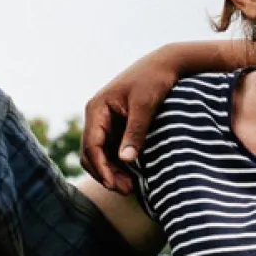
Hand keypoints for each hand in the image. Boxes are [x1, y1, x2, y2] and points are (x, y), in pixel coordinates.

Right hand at [81, 52, 185, 193]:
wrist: (165, 64)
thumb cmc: (154, 80)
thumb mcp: (146, 106)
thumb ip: (135, 132)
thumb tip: (125, 160)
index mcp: (97, 109)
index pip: (91, 145)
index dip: (101, 167)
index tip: (113, 184)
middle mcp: (96, 116)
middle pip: (91, 153)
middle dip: (105, 173)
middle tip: (126, 190)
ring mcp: (105, 121)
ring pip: (100, 154)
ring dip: (111, 171)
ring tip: (130, 187)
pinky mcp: (116, 126)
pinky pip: (111, 150)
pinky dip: (118, 164)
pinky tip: (133, 176)